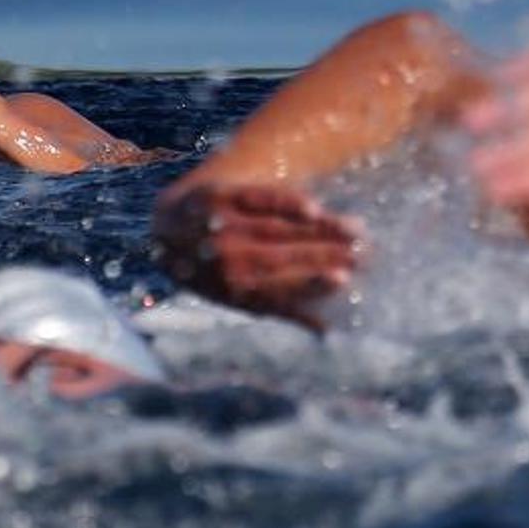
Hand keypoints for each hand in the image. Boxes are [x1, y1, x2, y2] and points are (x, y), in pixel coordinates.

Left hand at [153, 183, 363, 330]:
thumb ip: (284, 309)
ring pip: (276, 228)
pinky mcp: (216, 196)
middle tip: (362, 250)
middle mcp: (222, 260)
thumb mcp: (243, 295)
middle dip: (324, 254)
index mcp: (231, 290)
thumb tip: (328, 331)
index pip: (279, 289)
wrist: (166, 230)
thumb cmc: (214, 271)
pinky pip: (257, 199)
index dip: (311, 285)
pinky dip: (285, 203)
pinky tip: (314, 208)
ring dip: (318, 229)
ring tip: (354, 228)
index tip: (344, 279)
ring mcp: (217, 227)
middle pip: (281, 257)